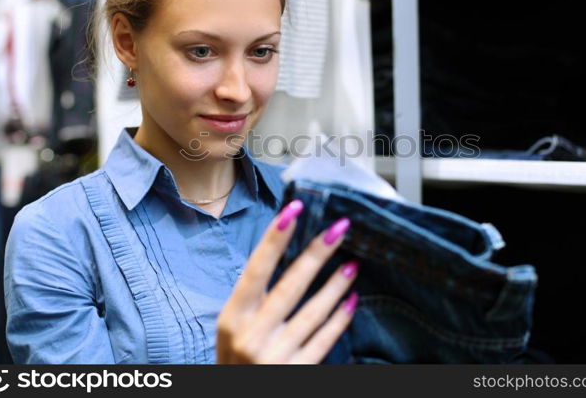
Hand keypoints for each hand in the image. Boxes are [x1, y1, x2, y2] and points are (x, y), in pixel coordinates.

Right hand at [216, 199, 358, 363]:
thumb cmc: (235, 360)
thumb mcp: (234, 328)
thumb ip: (253, 299)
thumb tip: (283, 253)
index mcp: (232, 318)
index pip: (256, 270)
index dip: (275, 239)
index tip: (294, 211)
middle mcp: (251, 337)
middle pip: (289, 286)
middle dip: (316, 254)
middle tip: (339, 229)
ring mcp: (274, 357)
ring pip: (312, 313)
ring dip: (335, 285)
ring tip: (353, 263)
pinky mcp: (297, 374)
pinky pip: (323, 341)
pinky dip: (339, 320)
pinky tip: (352, 301)